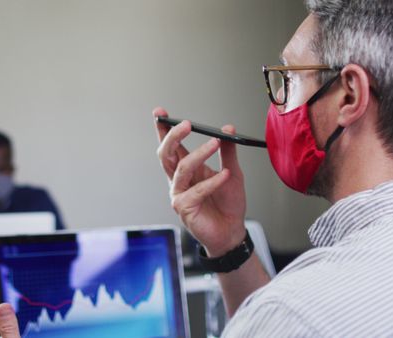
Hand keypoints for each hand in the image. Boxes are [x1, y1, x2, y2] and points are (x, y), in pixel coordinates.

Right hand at [153, 107, 246, 256]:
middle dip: (173, 136)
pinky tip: (225, 175)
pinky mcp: (184, 208)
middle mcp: (179, 180)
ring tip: (215, 144)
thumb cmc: (228, 203)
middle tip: (186, 124)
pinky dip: (212, 181)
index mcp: (187, 168)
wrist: (232, 230)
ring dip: (199, 153)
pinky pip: (196, 191)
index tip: (160, 112)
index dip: (163, 129)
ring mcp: (178, 194)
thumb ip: (228, 151)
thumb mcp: (232, 171)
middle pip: (166, 154)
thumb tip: (227, 128)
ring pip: (181, 169)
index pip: (172, 146)